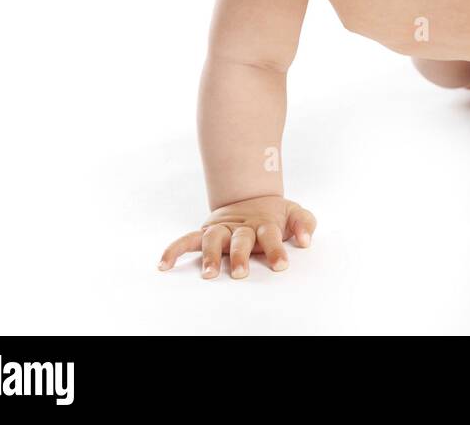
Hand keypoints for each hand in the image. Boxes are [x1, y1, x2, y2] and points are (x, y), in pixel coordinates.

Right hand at [157, 195, 316, 279]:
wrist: (252, 195)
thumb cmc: (275, 213)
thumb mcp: (295, 213)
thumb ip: (304, 224)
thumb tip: (305, 240)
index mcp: (263, 223)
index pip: (269, 235)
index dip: (276, 249)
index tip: (281, 265)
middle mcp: (241, 226)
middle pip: (239, 239)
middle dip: (240, 255)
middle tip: (241, 273)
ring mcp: (222, 228)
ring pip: (212, 239)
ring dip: (209, 256)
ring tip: (208, 274)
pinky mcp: (206, 231)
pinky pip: (187, 240)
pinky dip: (173, 250)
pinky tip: (164, 265)